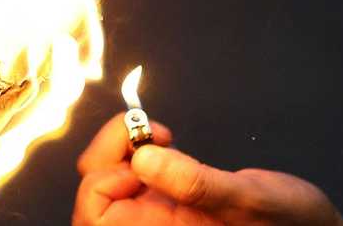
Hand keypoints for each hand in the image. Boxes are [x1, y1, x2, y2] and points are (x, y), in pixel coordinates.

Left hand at [73, 115, 342, 225]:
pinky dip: (138, 148)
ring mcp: (156, 215)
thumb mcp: (248, 201)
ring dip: (122, 147)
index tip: (143, 152)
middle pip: (94, 193)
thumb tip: (142, 157)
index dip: (102, 179)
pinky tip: (165, 140)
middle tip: (147, 128)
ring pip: (109, 179)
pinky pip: (132, 173)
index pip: (95, 214)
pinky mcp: (167, 199)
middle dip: (108, 153)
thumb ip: (196, 184)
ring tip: (159, 132)